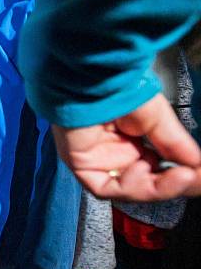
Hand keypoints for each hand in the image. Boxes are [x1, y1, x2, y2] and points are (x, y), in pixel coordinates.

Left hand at [53, 93, 200, 200]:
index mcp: (130, 142)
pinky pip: (105, 188)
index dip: (178, 177)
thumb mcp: (157, 119)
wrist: (94, 78)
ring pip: (128, 190)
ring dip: (157, 188)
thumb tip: (196, 164)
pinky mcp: (81, 164)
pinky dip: (129, 186)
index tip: (198, 173)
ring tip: (180, 175)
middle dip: (172, 185)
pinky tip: (145, 169)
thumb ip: (175, 145)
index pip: (156, 171)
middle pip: (144, 185)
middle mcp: (113, 153)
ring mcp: (97, 161)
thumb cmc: (120, 87)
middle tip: (194, 178)